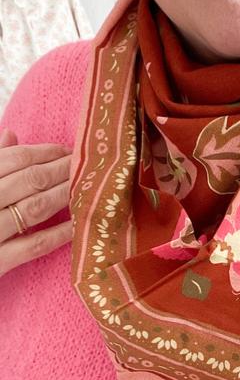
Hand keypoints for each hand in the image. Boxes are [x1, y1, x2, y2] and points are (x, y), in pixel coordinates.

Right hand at [0, 128, 74, 276]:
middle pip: (29, 180)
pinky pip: (34, 245)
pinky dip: (59, 233)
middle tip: (87, 164)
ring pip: (34, 208)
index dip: (45, 152)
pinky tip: (78, 224)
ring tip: (88, 187)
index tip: (68, 150)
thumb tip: (11, 134)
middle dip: (63, 170)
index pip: (13, 159)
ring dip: (65, 195)